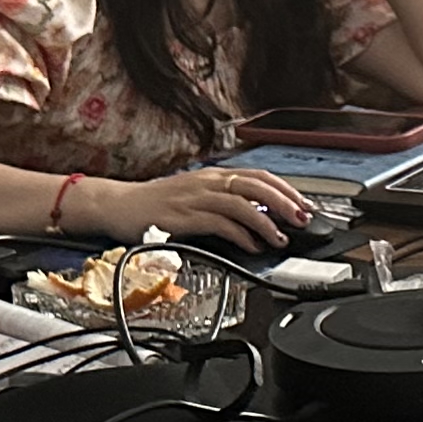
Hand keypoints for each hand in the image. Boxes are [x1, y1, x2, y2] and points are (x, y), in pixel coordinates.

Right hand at [104, 165, 315, 252]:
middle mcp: (207, 182)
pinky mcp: (184, 217)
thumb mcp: (195, 196)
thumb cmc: (155, 204)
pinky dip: (240, 235)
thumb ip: (223, 203)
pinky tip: (251, 246)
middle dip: (284, 202)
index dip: (285, 189)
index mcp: (213, 175)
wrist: (117, 205)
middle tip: (302, 219)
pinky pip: (220, 224)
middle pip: (256, 185)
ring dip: (266, 221)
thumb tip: (256, 215)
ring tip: (280, 238)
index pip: (259, 176)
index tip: (304, 204)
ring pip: (241, 203)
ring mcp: (195, 198)